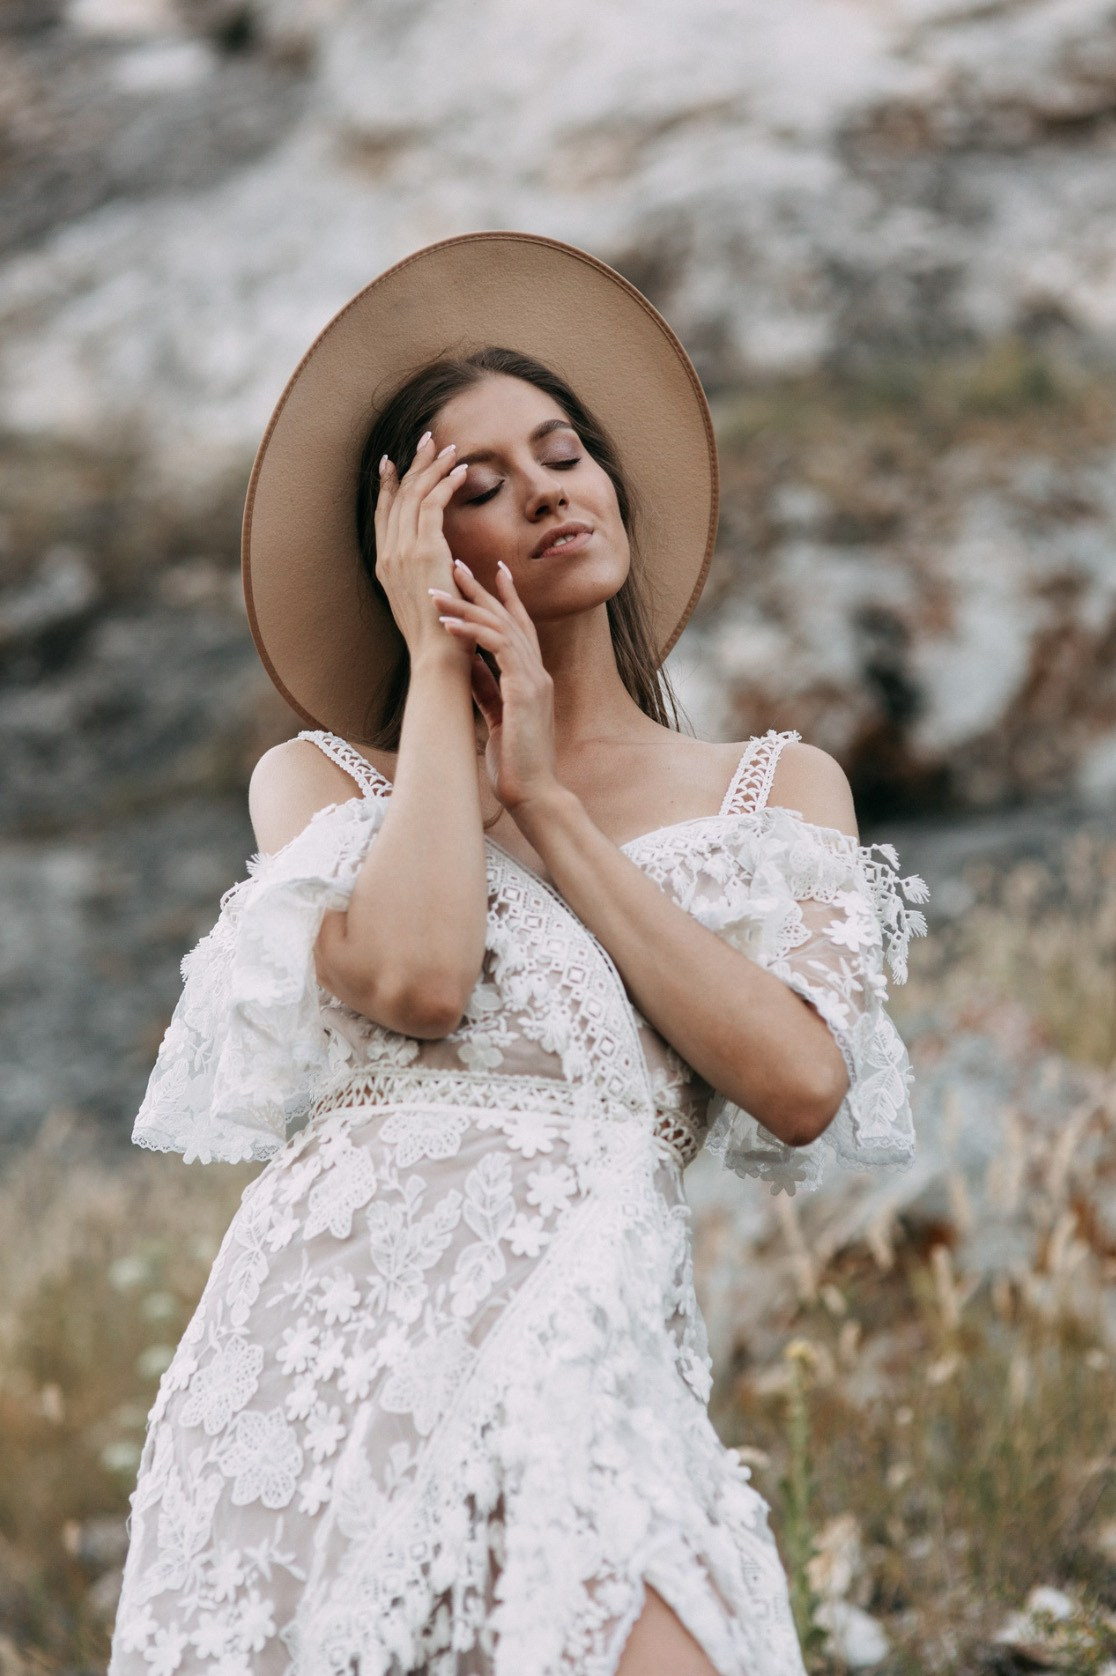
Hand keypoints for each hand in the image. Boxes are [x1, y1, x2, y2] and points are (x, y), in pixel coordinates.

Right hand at [374, 434, 470, 659]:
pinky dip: (447, 483)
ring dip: (433, 467)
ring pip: (415, 494)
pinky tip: (462, 471)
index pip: (385, 515)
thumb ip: (427, 576)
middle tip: (428, 440)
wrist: (437, 657)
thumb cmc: (439, 635)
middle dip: (414, 465)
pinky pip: (434, 504)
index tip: (395, 462)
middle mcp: (388, 554)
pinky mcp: (424, 550)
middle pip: (398, 496)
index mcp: (385, 566)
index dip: (390, 485)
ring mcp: (403, 551)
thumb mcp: (425, 601)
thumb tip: (445, 565)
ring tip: (450, 449)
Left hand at [429, 561, 558, 814]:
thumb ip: (486, 687)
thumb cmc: (516, 763)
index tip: (490, 571)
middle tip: (456, 562)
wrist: (534, 793)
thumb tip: (467, 661)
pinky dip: (471, 633)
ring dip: (467, 606)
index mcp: (531, 678)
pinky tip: (448, 624)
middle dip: (482, 588)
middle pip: (510, 617)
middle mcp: (536, 673)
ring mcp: (533, 680)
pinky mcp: (525, 690)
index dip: (505, 597)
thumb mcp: (497, 716)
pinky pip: (497, 648)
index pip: (520, 627)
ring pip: (500, 627)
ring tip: (438, 590)